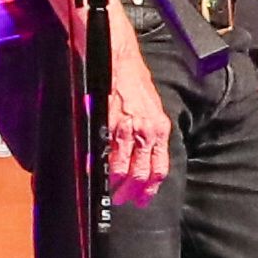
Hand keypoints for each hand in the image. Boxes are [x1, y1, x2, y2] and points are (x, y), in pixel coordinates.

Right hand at [100, 68, 179, 207]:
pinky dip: (100, 168)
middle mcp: (148, 131)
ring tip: (110, 191)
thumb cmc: (134, 81)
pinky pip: (106, 153)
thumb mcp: (151, 109)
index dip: (150, 188)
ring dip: (116, 185)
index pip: (159, 168)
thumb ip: (149, 133)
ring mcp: (129, 128)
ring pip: (124, 169)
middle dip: (131, 192)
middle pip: (142, 174)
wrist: (120, 58)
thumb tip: (142, 156)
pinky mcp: (110, 123)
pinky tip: (96, 173)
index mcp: (160, 129)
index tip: (143, 199)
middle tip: (123, 200)